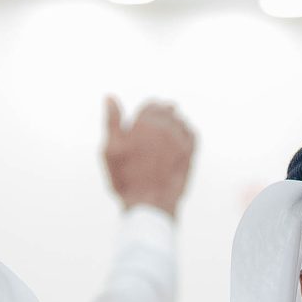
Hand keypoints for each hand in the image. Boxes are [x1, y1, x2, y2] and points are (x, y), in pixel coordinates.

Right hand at [102, 97, 195, 215]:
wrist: (150, 204)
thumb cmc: (126, 179)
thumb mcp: (111, 150)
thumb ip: (112, 122)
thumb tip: (110, 97)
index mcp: (146, 122)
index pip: (151, 105)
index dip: (146, 110)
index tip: (143, 118)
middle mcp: (167, 127)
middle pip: (167, 111)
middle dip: (161, 114)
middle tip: (155, 122)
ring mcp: (181, 140)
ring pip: (180, 121)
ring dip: (173, 123)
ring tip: (165, 132)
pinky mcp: (190, 154)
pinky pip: (191, 133)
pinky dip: (185, 132)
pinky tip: (179, 138)